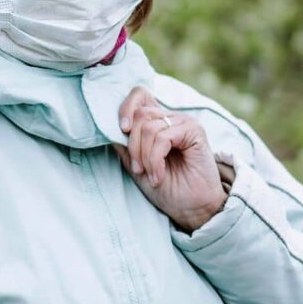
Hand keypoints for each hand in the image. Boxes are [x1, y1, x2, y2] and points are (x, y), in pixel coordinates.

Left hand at [115, 87, 227, 232]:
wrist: (192, 208)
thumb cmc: (167, 188)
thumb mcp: (137, 166)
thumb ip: (125, 147)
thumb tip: (108, 129)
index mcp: (158, 122)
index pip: (140, 95)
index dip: (126, 108)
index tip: (122, 131)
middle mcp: (171, 118)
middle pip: (140, 113)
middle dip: (133, 145)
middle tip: (138, 168)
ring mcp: (183, 122)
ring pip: (149, 127)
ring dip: (144, 156)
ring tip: (151, 175)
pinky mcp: (194, 131)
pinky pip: (163, 138)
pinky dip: (155, 160)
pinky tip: (159, 175)